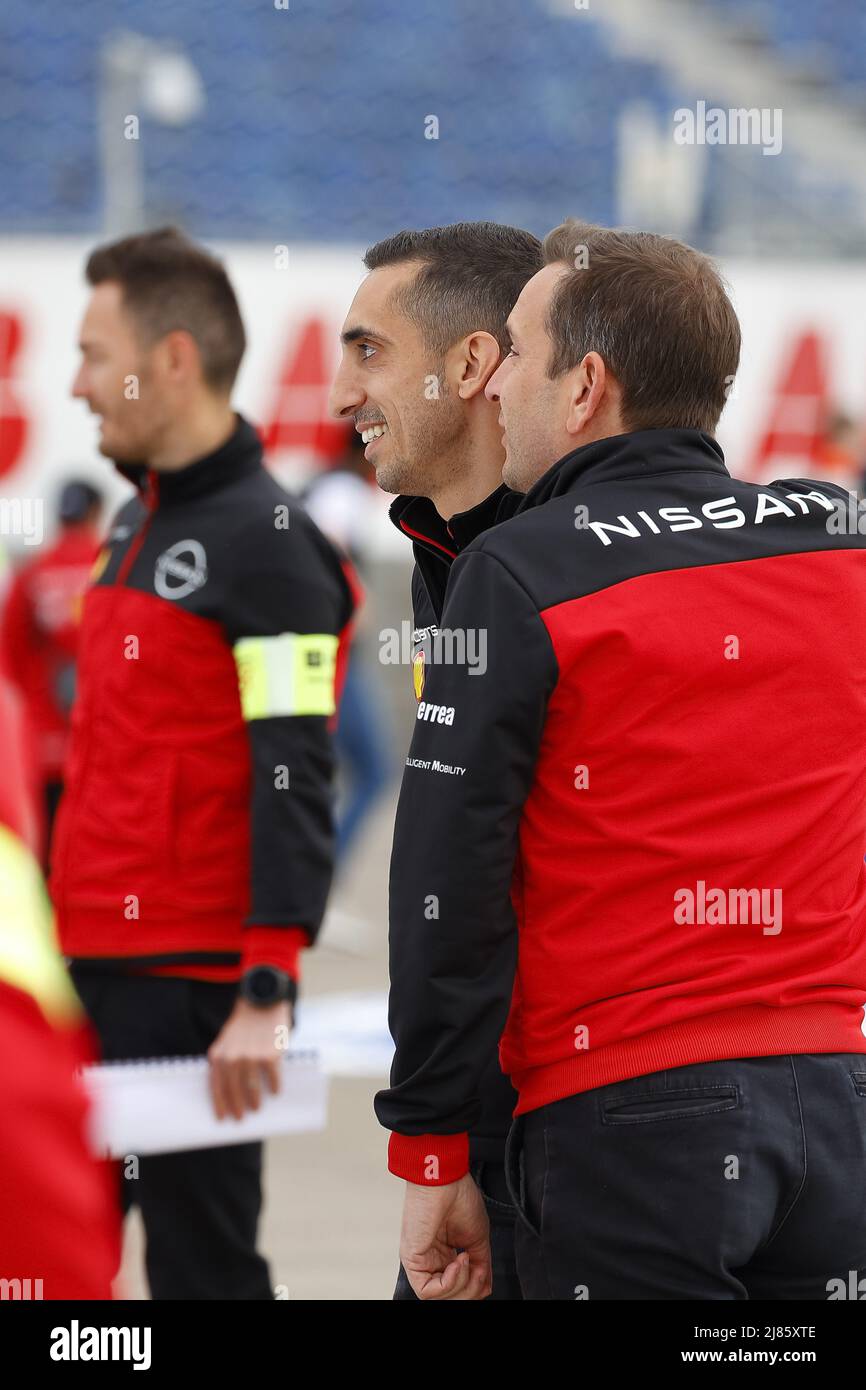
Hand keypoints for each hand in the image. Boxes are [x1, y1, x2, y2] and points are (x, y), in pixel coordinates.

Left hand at [207, 997, 290, 1119]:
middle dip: (237, 1106)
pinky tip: (275, 1091)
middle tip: (241, 1117)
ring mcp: (251, 1057)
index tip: (222, 1118)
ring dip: (254, 1101)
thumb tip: (230, 1091)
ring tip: (256, 1108)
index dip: (219, 1104)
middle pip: (233, 1090)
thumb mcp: (226, 1041)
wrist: (261, 1003)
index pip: (216, 1086)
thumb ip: (224, 1061)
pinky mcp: (270, 1055)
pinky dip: (274, 1087)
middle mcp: (233, 1057)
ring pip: (251, 1088)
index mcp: (218, 1054)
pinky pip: (272, 1078)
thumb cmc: (244, 1026)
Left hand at [400, 1173, 491, 1299]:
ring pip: (439, 1297)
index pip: (458, 1286)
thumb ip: (480, 1265)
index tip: (483, 1273)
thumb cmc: (459, 1197)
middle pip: (450, 1296)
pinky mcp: (412, 1260)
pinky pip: (427, 1291)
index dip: (474, 1287)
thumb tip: (484, 1287)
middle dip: (470, 1290)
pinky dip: (448, 1283)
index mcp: (445, 1255)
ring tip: (467, 1260)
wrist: (447, 1179)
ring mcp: (421, 1261)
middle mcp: (432, 1261)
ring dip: (461, 1285)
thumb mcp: (477, 1238)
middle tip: (479, 1272)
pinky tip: (458, 1262)